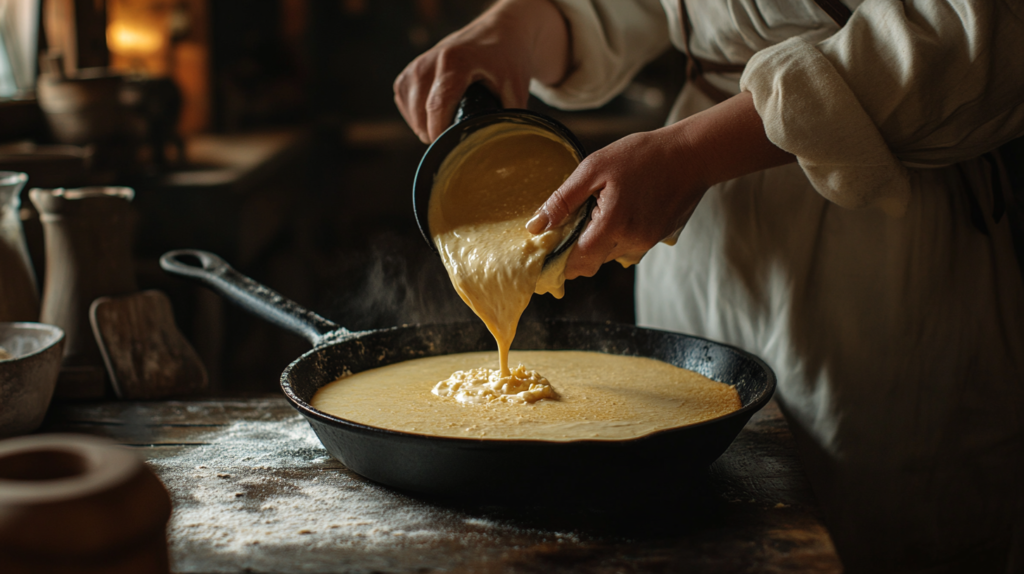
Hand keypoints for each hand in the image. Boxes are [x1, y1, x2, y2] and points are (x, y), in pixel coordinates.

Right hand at [393, 0, 569, 143]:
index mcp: (455, 61)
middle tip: (456, 140)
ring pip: (410, 108)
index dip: (440, 132)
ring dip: (423, 125)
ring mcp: (417, 65)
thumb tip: (503, 149)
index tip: (448, 149)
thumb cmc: (508, 61)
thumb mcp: (515, 87)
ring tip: (448, 128)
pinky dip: (415, 115)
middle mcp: (431, 61)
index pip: (438, 104)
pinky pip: (403, 100)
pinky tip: (434, 117)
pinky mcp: (410, 71)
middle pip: (420, 110)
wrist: (499, 32)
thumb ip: (507, 117)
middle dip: (434, 132)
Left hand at [528, 128, 708, 278]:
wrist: (692, 155)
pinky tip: (623, 206)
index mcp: (612, 226)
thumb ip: (562, 200)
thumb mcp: (594, 168)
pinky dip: (618, 233)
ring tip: (604, 205)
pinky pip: (627, 245)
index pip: (576, 264)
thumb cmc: (642, 156)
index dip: (558, 262)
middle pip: (591, 261)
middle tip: (575, 216)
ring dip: (599, 239)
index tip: (547, 248)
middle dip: (577, 246)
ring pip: (609, 254)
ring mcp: (646, 243)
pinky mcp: (657, 239)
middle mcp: (631, 243)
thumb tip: (536, 227)